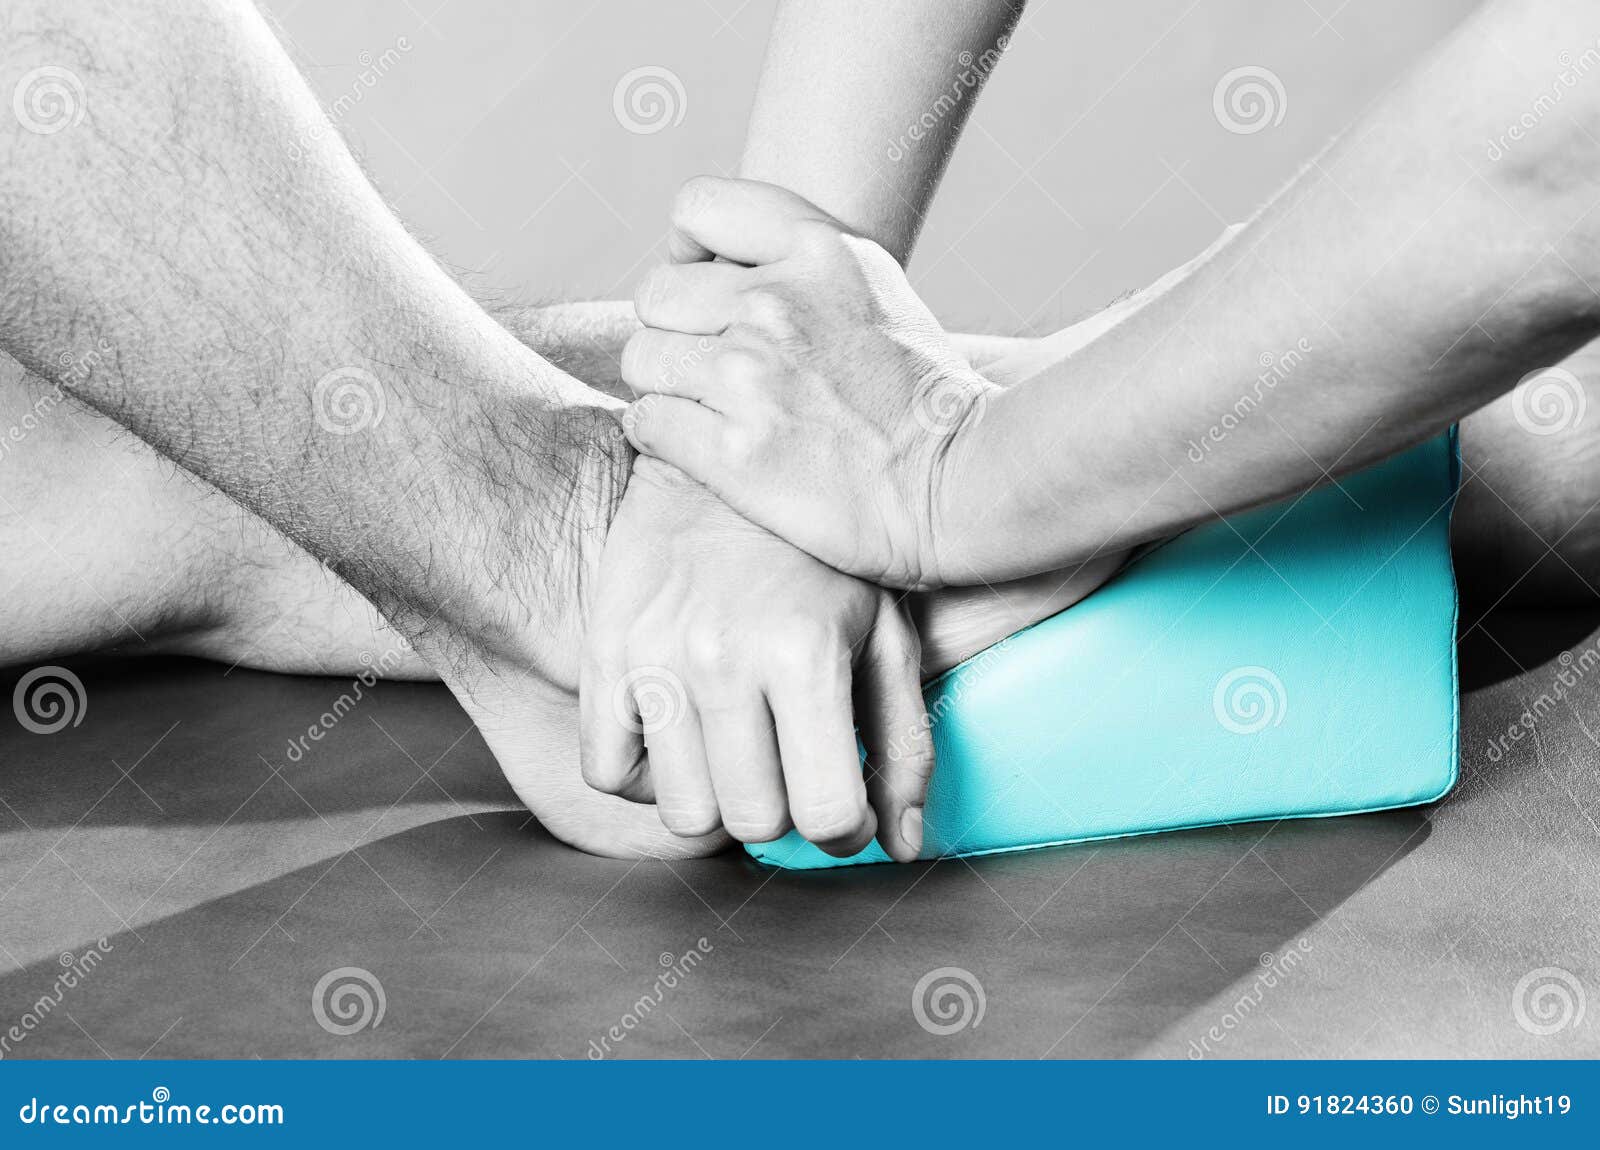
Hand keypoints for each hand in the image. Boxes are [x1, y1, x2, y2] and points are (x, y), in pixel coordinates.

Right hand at [578, 457, 932, 861]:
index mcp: (804, 652)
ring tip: (739, 754)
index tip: (841, 806)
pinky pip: (608, 772)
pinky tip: (681, 740)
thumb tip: (904, 845)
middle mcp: (722, 659)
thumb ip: (904, 743)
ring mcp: (653, 658)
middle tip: (790, 770)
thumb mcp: (882, 633)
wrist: (719, 467)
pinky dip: (644, 777)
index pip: (824, 814)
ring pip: (682, 814)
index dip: (843, 829)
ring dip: (717, 801)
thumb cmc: (818, 560)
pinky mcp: (603, 653)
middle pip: (751, 822)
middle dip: (782, 812)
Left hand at [620, 177, 988, 590]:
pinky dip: (664, 437)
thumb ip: (802, 262)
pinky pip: (646, 421)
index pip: (697, 207)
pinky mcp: (732, 450)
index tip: (704, 289)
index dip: (686, 250)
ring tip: (714, 413)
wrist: (962, 484)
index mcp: (819, 249)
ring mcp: (752, 376)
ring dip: (667, 388)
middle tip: (711, 370)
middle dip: (675, 333)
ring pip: (644, 359)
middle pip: (657, 294)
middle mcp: (778, 302)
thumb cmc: (920, 398)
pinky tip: (707, 449)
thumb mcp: (876, 289)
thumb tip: (714, 261)